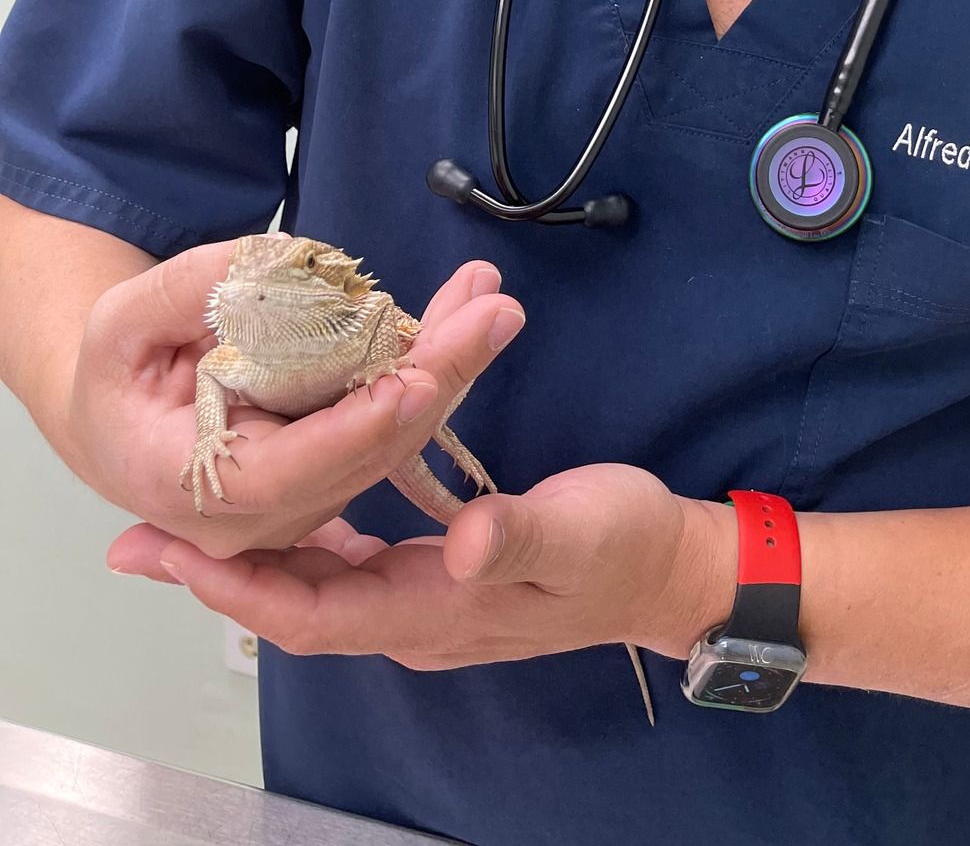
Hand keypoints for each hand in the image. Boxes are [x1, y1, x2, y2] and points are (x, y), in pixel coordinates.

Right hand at [73, 242, 523, 560]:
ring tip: (490, 299)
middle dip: (436, 381)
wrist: (121, 416)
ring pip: (392, 442)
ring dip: (449, 365)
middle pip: (362, 456)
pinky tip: (469, 312)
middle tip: (493, 315)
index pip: (286, 473)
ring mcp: (303, 500)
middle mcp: (257, 514)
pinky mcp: (334, 471)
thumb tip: (275, 259)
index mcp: (192, 487)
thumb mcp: (121, 322)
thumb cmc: (116, 372)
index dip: (354, 431)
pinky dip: (433, 366)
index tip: (415, 385)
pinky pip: (393, 425)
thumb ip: (186, 292)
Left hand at [106, 462, 735, 670]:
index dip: (241, 587)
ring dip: (252, 562)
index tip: (174, 554)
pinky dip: (307, 545)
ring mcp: (429, 603)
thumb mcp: (577, 526)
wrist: (670, 570)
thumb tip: (457, 540)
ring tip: (187, 525)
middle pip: (296, 609)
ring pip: (318, 591)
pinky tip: (289, 509)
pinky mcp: (443, 579)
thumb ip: (513, 531)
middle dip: (217, 576)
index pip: (314, 612)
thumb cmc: (623, 544)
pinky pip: (351, 570)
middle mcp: (418, 619)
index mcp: (437, 608)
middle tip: (140, 541)